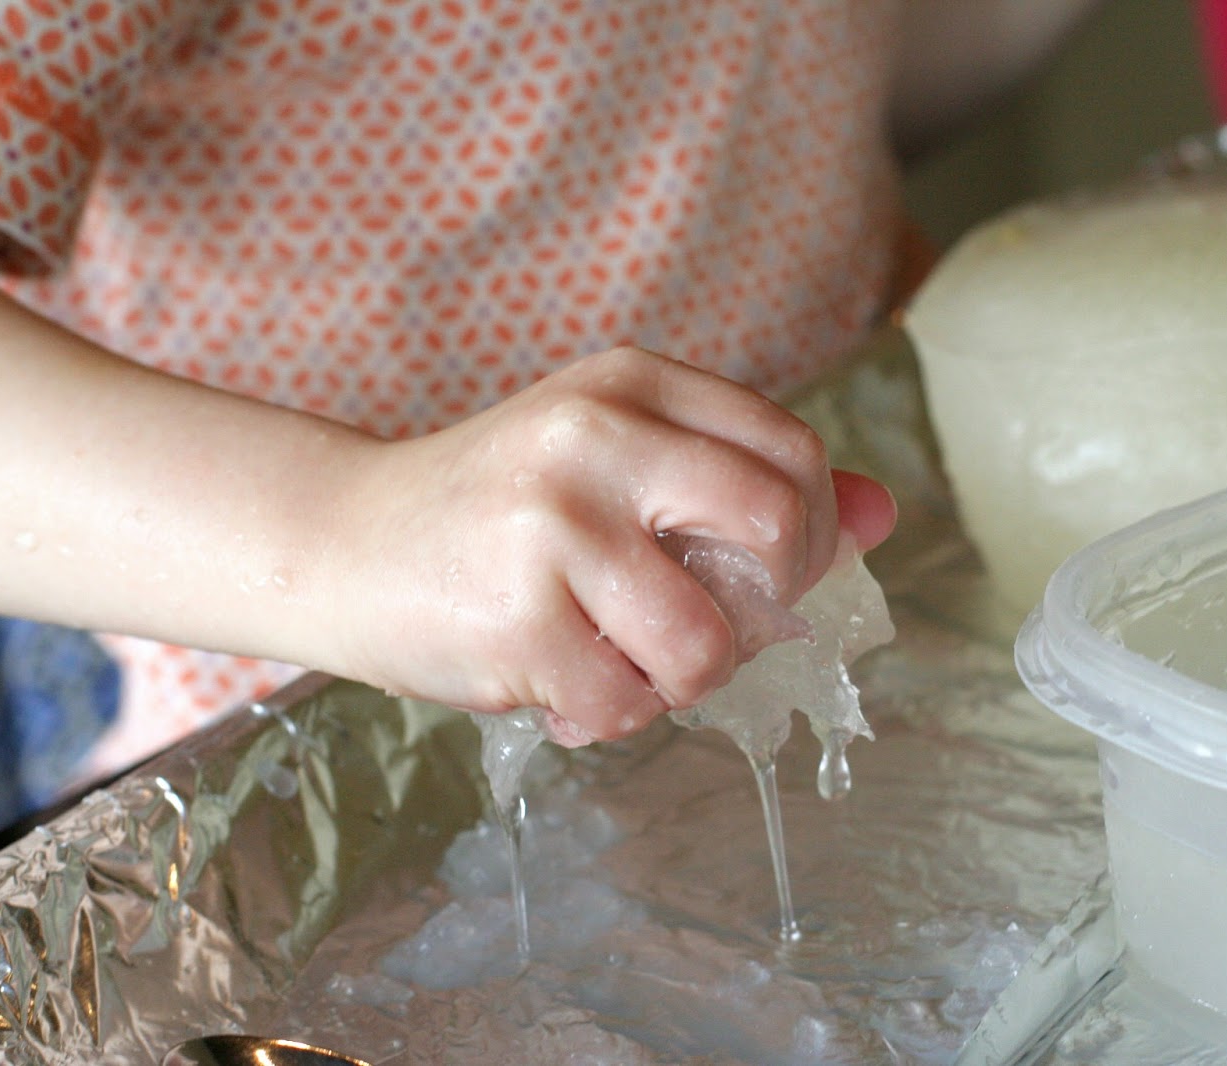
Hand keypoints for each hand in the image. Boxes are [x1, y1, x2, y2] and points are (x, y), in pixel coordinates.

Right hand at [326, 347, 893, 740]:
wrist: (343, 540)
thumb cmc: (501, 508)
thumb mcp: (623, 463)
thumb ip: (747, 480)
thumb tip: (884, 512)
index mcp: (632, 385)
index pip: (793, 452)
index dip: (809, 532)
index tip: (765, 571)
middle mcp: (597, 437)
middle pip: (776, 531)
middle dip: (766, 604)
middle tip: (712, 621)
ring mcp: (555, 526)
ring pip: (709, 643)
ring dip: (683, 679)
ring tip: (626, 660)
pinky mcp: (517, 618)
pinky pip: (628, 703)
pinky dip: (611, 714)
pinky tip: (563, 681)